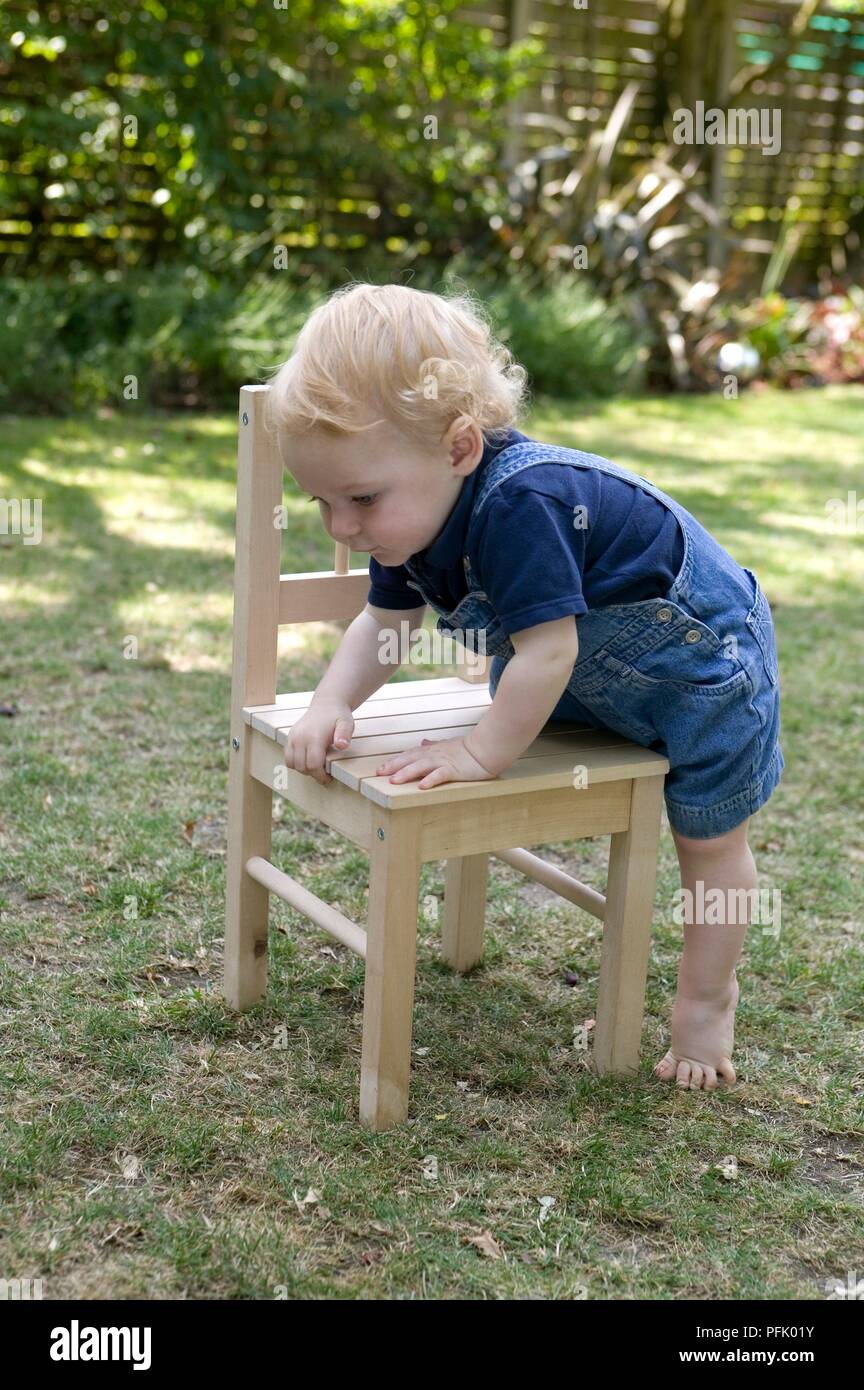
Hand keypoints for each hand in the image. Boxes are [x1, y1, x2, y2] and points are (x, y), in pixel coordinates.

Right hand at [283, 699, 354, 785]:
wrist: (326, 704)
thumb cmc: (338, 716)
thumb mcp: (347, 723)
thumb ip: (345, 734)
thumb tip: (342, 745)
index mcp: (314, 737)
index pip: (313, 765)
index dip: (321, 775)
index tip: (329, 777)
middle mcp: (299, 738)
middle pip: (302, 767)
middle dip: (313, 774)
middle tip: (325, 773)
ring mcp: (292, 737)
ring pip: (292, 764)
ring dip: (304, 770)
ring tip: (317, 766)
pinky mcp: (289, 737)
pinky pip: (287, 757)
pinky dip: (296, 763)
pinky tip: (308, 760)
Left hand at [376, 736, 496, 789]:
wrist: (486, 748)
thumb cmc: (468, 749)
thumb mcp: (448, 745)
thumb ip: (434, 744)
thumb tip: (423, 741)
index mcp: (432, 750)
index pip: (409, 755)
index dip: (395, 761)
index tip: (381, 768)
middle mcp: (434, 754)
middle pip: (410, 759)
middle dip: (394, 766)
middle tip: (379, 773)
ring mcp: (444, 761)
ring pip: (421, 766)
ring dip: (406, 772)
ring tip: (393, 781)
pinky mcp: (454, 770)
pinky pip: (440, 775)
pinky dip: (430, 780)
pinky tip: (421, 786)